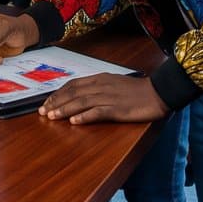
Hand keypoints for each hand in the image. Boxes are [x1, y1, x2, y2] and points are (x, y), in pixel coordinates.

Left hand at [39, 74, 167, 124]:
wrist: (160, 92)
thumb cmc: (139, 90)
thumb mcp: (115, 84)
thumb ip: (99, 88)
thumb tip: (83, 95)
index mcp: (100, 79)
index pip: (73, 85)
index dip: (58, 93)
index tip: (47, 102)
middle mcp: (102, 86)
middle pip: (73, 93)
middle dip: (56, 102)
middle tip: (42, 112)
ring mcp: (110, 97)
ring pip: (81, 102)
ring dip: (64, 109)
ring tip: (52, 117)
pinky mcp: (118, 109)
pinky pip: (98, 112)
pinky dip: (85, 116)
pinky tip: (74, 122)